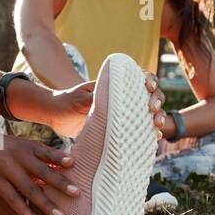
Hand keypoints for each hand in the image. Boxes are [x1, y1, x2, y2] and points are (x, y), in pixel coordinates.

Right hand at [0, 126, 79, 214]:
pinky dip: (25, 210)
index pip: (47, 152)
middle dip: (61, 184)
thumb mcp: (15, 143)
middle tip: (77, 194)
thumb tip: (54, 165)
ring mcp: (7, 169)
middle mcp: (19, 157)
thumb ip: (33, 153)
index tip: (74, 164)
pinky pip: (13, 198)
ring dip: (47, 204)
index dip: (60, 158)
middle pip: (44, 172)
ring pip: (31, 189)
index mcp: (25, 146)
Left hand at [45, 74, 165, 137]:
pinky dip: (149, 132)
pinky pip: (139, 128)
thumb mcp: (81, 99)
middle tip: (152, 110)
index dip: (150, 80)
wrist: (56, 116)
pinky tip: (155, 138)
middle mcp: (123, 97)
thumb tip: (113, 101)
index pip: (140, 77)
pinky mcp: (120, 126)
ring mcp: (123, 112)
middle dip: (157, 100)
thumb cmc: (67, 101)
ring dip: (158, 116)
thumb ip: (96, 99)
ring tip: (157, 126)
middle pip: (151, 94)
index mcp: (115, 84)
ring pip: (149, 112)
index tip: (148, 87)